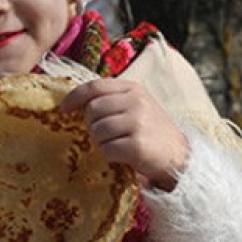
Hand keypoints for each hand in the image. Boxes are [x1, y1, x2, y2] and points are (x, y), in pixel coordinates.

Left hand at [59, 78, 189, 190]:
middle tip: (104, 133)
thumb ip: (110, 100)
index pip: (95, 86)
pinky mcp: (137, 145)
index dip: (74, 97)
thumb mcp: (135, 106)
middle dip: (91, 124)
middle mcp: (136, 102)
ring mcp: (138, 123)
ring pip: (97, 131)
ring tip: (116, 143)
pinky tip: (122, 155)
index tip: (63, 109)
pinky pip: (106, 149)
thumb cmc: (149, 129)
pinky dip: (109, 155)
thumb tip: (74, 103)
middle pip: (92, 110)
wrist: (178, 154)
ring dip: (100, 142)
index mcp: (133, 89)